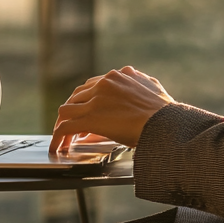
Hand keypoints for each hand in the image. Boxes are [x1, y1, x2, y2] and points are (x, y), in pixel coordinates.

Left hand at [50, 66, 174, 153]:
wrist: (166, 122)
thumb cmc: (165, 112)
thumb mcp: (151, 88)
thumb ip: (138, 83)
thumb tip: (134, 83)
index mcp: (119, 75)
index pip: (93, 85)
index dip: (87, 100)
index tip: (85, 110)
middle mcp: (105, 83)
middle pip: (77, 96)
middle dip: (74, 111)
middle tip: (73, 126)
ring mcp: (96, 100)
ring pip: (66, 110)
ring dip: (63, 124)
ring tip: (63, 138)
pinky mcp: (91, 118)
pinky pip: (65, 127)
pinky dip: (58, 137)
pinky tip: (57, 147)